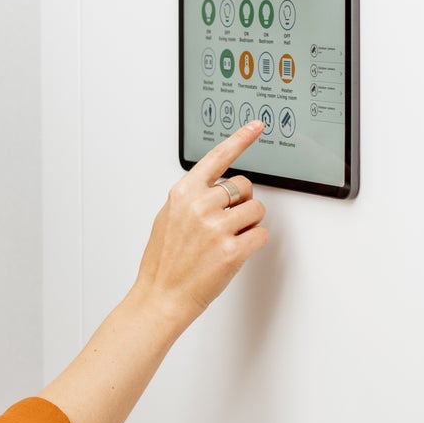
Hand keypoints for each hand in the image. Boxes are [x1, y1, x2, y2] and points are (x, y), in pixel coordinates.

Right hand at [133, 121, 268, 330]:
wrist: (161, 295)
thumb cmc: (163, 261)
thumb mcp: (167, 218)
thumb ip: (190, 198)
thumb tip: (214, 189)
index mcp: (183, 193)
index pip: (217, 158)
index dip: (240, 139)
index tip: (255, 127)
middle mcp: (200, 206)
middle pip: (244, 186)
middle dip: (242, 201)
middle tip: (227, 220)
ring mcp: (216, 228)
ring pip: (256, 210)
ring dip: (249, 223)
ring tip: (227, 238)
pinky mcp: (233, 250)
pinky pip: (261, 235)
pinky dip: (254, 242)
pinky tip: (235, 250)